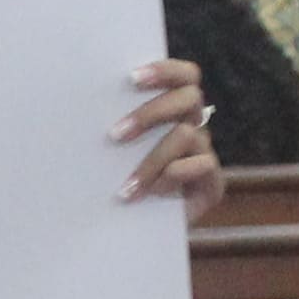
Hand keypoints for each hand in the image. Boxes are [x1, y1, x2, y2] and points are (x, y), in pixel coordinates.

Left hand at [116, 60, 220, 218]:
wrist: (136, 229)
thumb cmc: (118, 180)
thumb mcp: (114, 151)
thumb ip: (116, 126)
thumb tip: (85, 103)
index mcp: (173, 107)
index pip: (183, 75)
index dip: (163, 70)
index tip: (131, 78)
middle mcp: (193, 124)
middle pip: (188, 98)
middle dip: (149, 114)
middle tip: (115, 134)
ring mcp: (204, 152)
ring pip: (186, 135)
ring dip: (151, 161)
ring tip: (126, 186)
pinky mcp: (213, 182)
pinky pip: (202, 165)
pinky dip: (174, 176)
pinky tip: (152, 193)